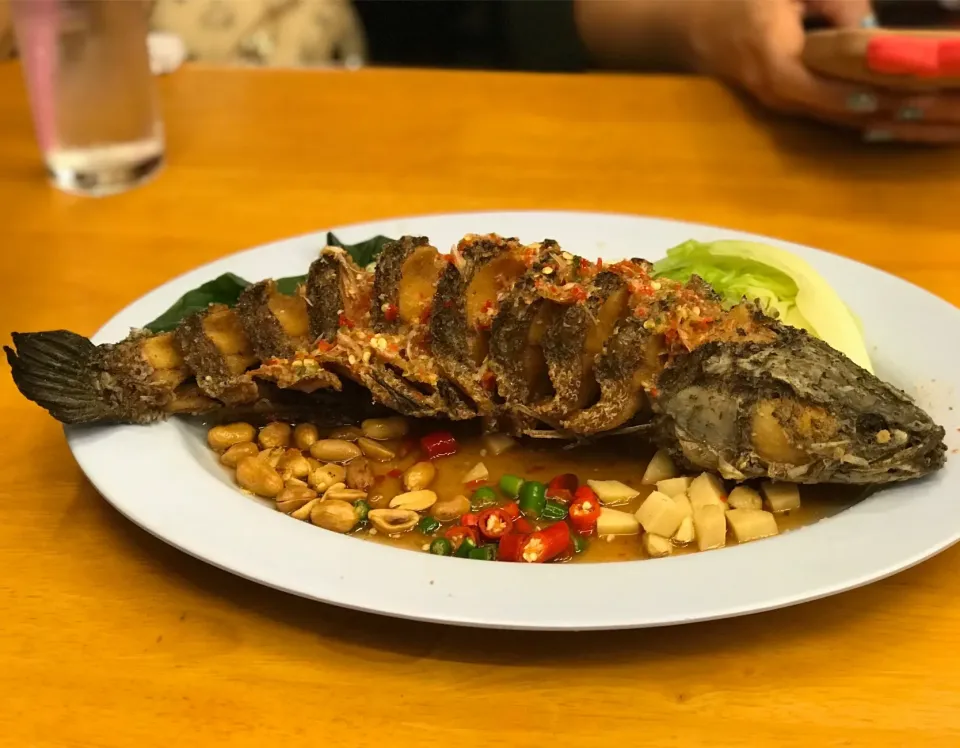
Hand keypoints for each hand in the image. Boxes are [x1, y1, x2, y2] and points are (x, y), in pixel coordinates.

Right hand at [685, 0, 959, 143]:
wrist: (699, 29)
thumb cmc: (745, 2)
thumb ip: (831, 2)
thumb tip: (868, 27)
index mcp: (771, 57)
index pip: (811, 85)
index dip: (845, 92)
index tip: (882, 93)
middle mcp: (774, 90)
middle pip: (830, 109)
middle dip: (874, 109)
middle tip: (920, 106)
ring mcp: (778, 104)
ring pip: (830, 117)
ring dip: (872, 117)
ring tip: (916, 112)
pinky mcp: (785, 106)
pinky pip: (826, 115)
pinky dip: (859, 115)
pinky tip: (893, 114)